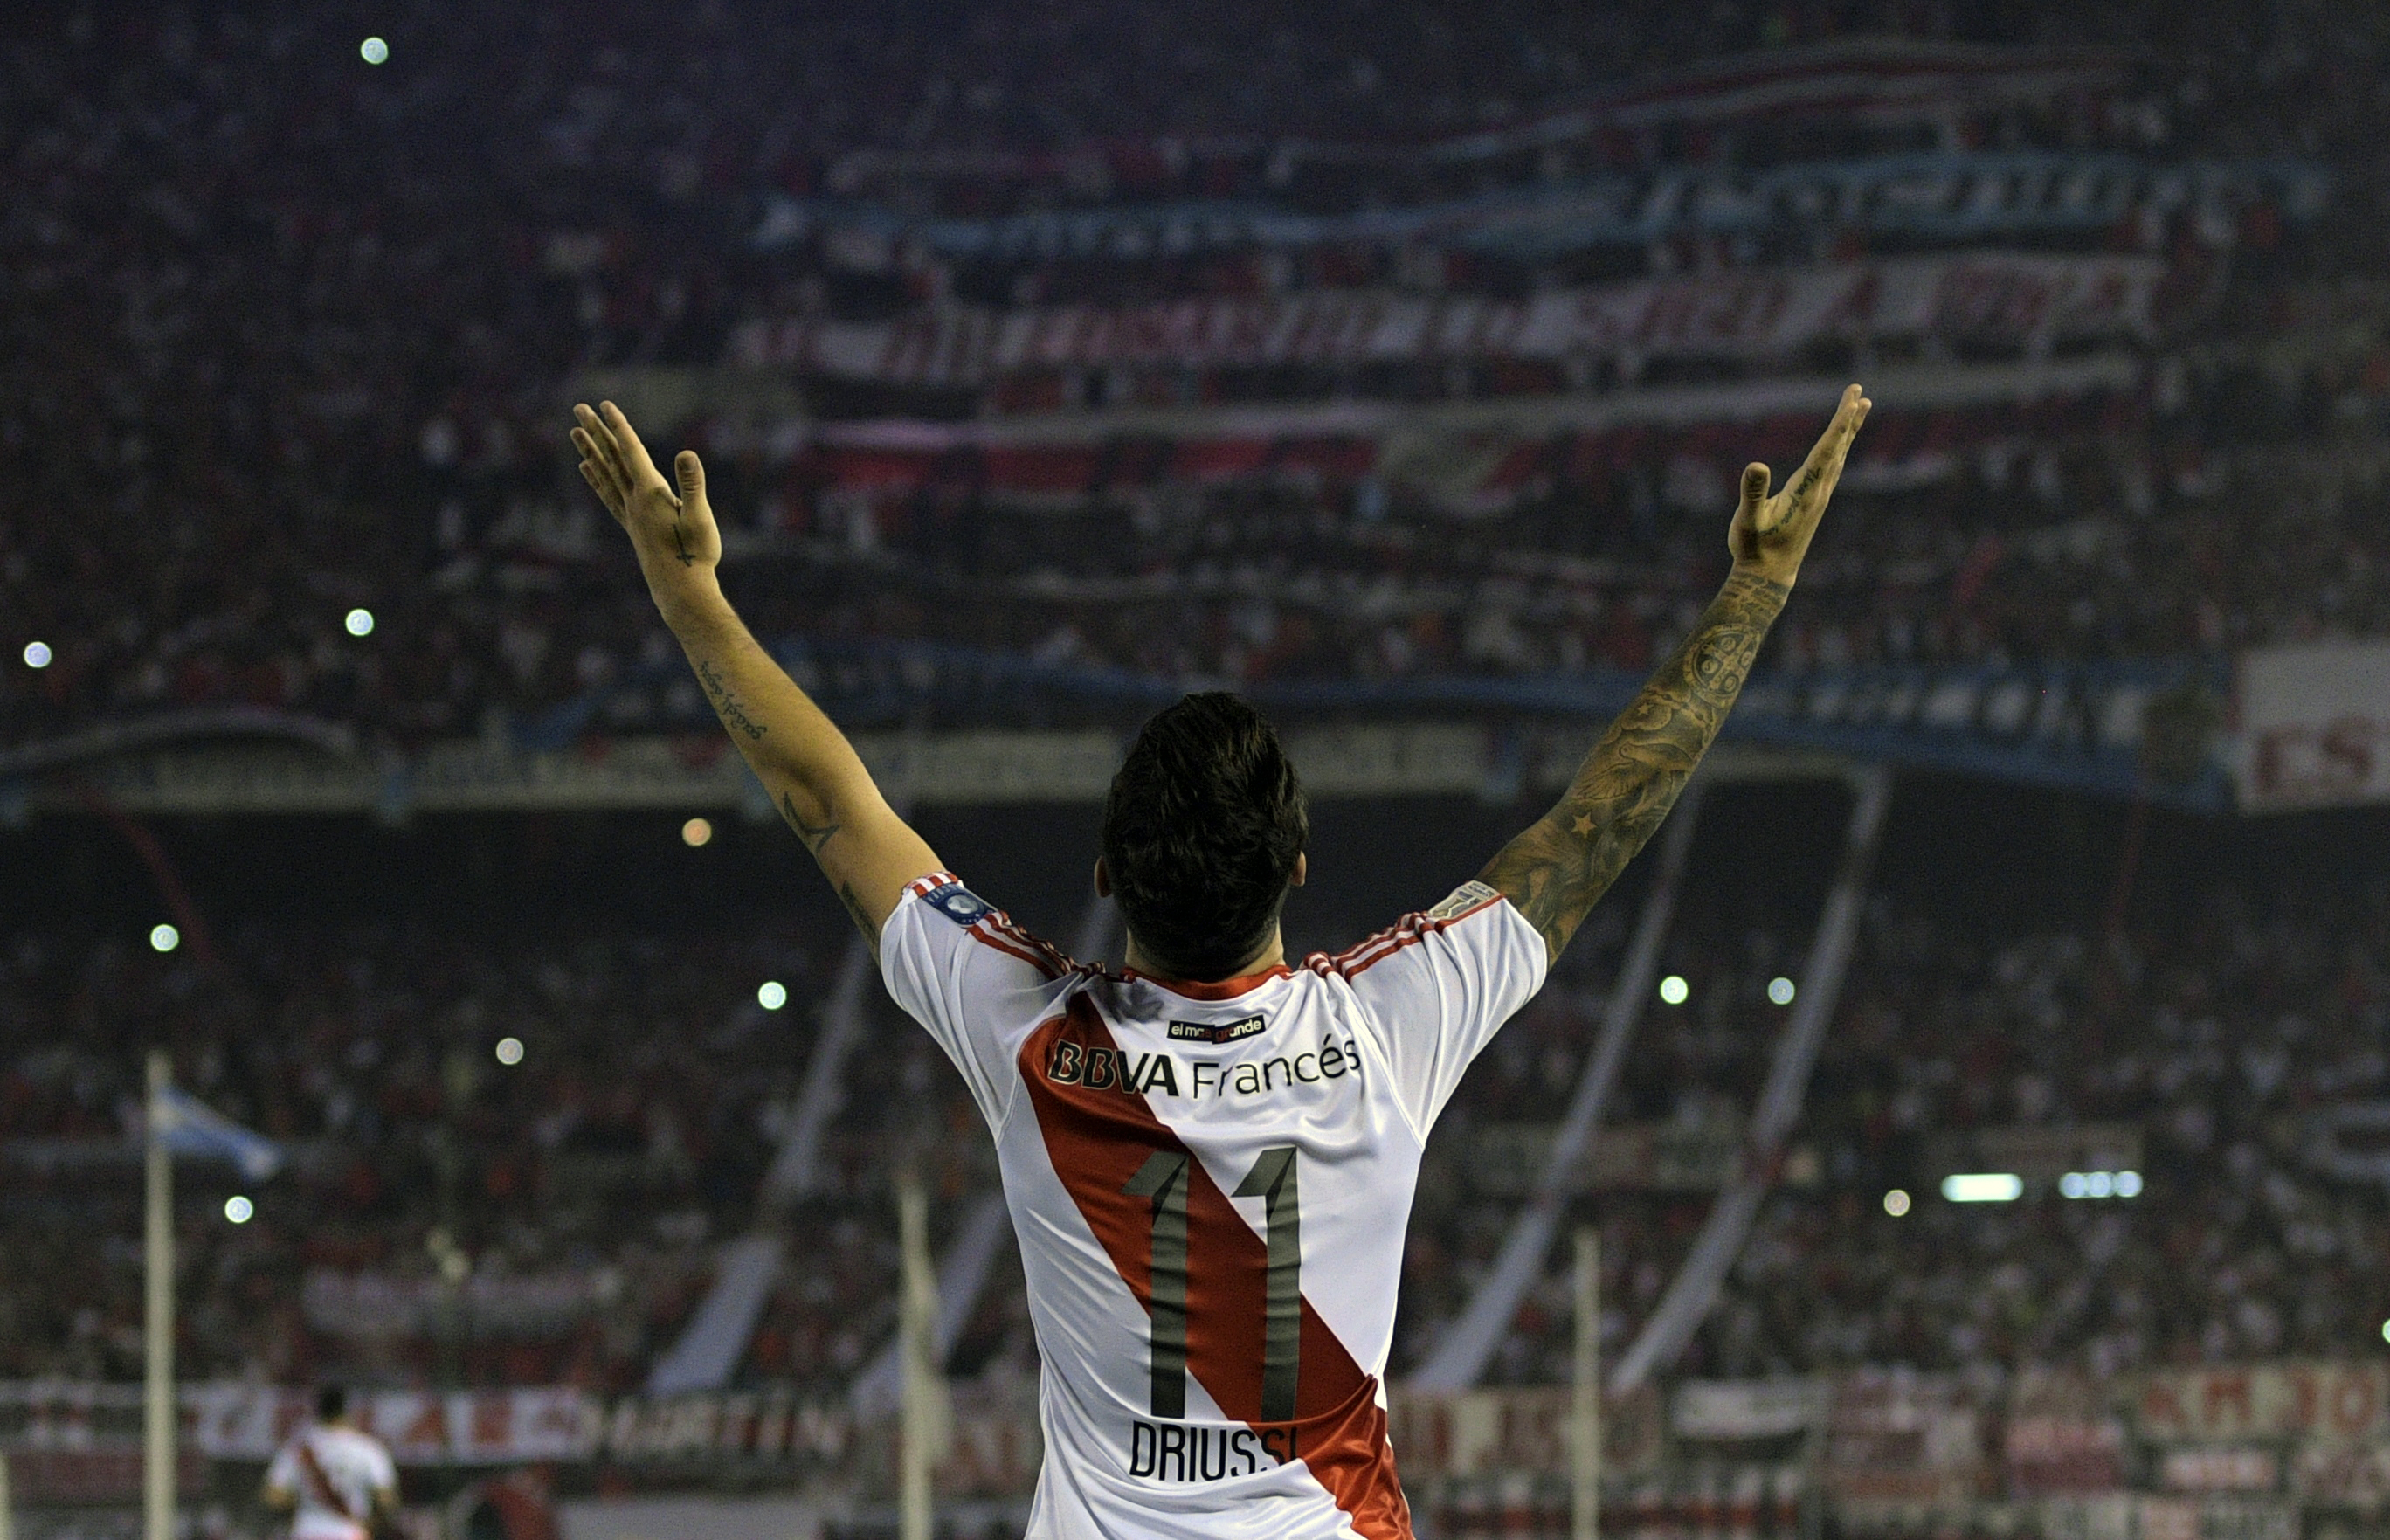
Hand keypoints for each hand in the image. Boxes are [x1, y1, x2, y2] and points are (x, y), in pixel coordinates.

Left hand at [572, 401, 721, 602]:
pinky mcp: (631, 525)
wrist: (680, 590)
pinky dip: (595, 478)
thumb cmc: (695, 554)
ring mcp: (630, 513)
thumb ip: (692, 484)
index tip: (605, 404)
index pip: (631, 452)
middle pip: (611, 459)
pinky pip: (607, 494)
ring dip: (590, 451)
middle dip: (596, 431)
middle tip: (579, 408)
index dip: (619, 427)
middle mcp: (634, 501)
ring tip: (575, 432)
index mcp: (650, 494)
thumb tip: (686, 454)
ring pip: (605, 474)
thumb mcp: (700, 517)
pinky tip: (586, 468)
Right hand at [1728, 383, 1869, 586]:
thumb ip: (1753, 492)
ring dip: (1848, 432)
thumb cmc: (1754, 549)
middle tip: (1860, 392)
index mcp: (1806, 490)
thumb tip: (1755, 465)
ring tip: (1859, 409)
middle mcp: (1819, 491)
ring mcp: (1819, 498)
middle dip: (1850, 419)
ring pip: (1839, 457)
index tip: (1854, 398)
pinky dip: (1839, 449)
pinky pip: (1832, 468)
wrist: (1769, 577)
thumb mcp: (1748, 520)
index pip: (1828, 448)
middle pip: (1840, 448)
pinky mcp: (1815, 504)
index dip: (1841, 421)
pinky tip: (1839, 447)